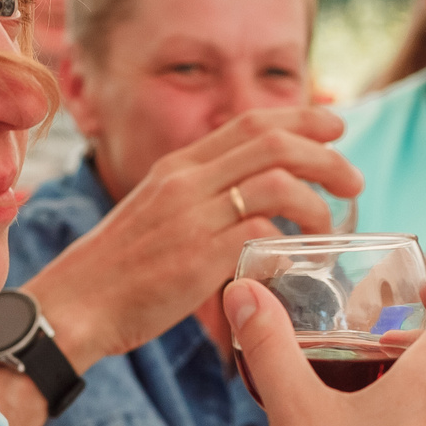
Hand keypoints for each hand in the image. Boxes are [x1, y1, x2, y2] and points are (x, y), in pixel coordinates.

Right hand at [27, 106, 357, 365]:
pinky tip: (298, 261)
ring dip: (317, 201)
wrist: (71, 307)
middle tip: (354, 179)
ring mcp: (191, 217)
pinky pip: (262, 234)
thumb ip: (197, 206)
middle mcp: (185, 181)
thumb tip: (249, 213)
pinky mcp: (198, 258)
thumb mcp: (155, 219)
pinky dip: (290, 244)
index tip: (335, 126)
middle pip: (272, 141)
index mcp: (175, 168)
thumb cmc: (114, 276)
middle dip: (326, 154)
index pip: (249, 122)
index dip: (300, 118)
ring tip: (331, 224)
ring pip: (276, 181)